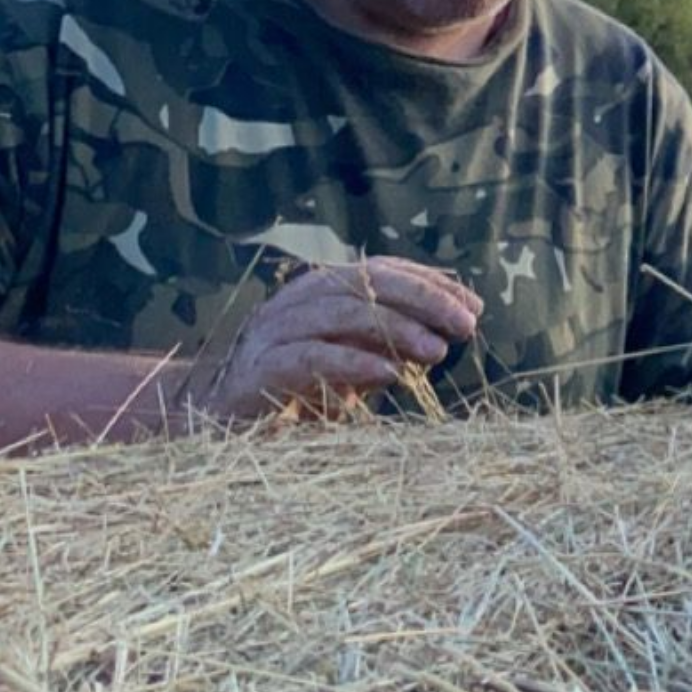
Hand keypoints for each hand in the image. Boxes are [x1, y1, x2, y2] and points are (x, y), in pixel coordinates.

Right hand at [177, 258, 481, 424]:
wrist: (217, 420)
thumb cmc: (297, 386)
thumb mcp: (356, 359)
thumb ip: (393, 342)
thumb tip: (447, 333)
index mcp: (325, 288)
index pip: (386, 271)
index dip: (432, 284)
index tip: (474, 307)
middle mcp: (300, 299)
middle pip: (368, 283)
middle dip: (424, 300)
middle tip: (465, 325)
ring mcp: (276, 329)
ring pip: (343, 313)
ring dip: (397, 329)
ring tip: (438, 351)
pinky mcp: (260, 368)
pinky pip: (312, 357)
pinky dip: (354, 363)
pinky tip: (390, 375)